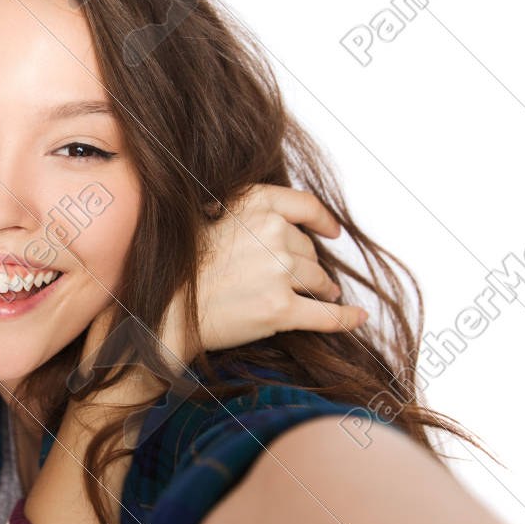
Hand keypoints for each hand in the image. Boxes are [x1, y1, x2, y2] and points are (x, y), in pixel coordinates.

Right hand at [171, 184, 367, 359]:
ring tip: (322, 296)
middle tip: (302, 279)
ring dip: (323, 289)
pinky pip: (326, 315)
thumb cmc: (183, 269)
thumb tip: (281, 225)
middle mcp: (270, 232)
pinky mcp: (280, 309)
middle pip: (309, 250)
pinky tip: (357, 317)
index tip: (332, 231)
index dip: (323, 220)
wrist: (167, 310)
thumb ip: (248, 214)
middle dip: (308, 265)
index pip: (305, 205)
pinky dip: (345, 318)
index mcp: (254, 205)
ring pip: (319, 280)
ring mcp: (278, 271)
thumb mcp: (210, 219)